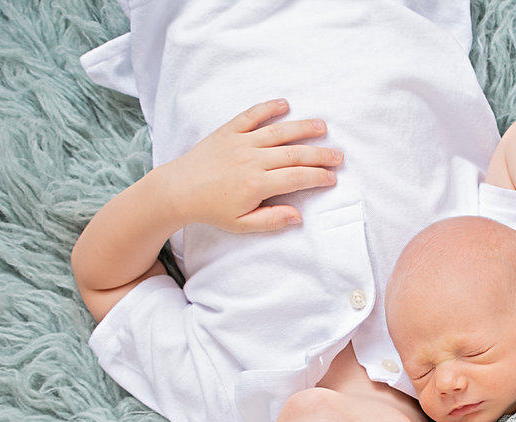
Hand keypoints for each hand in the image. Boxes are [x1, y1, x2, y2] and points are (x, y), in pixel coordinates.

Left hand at [166, 98, 342, 232]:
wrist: (177, 190)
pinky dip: (268, 108)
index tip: (332, 178)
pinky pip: (252, 115)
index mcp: (257, 184)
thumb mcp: (241, 224)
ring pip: (279, 131)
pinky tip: (284, 104)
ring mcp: (241, 142)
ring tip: (322, 127)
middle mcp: (252, 160)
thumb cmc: (210, 210)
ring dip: (303, 128)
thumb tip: (298, 217)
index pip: (297, 178)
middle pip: (295, 154)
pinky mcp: (229, 131)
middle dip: (320, 154)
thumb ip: (271, 220)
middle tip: (338, 156)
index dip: (318, 177)